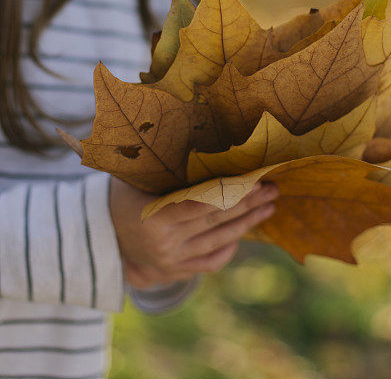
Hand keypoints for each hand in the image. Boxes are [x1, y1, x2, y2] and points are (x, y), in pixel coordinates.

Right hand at [109, 177, 278, 288]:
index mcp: (156, 217)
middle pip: (218, 220)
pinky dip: (230, 246)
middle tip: (273, 188)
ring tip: (269, 206)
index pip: (204, 203)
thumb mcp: (134, 178)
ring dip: (248, 223)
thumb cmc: (122, 196)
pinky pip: (211, 261)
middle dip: (250, 203)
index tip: (256, 178)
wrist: (100, 240)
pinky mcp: (176, 272)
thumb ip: (161, 166)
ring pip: (220, 241)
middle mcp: (166, 243)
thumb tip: (191, 136)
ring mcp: (172, 261)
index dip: (233, 191)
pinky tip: (245, 230)